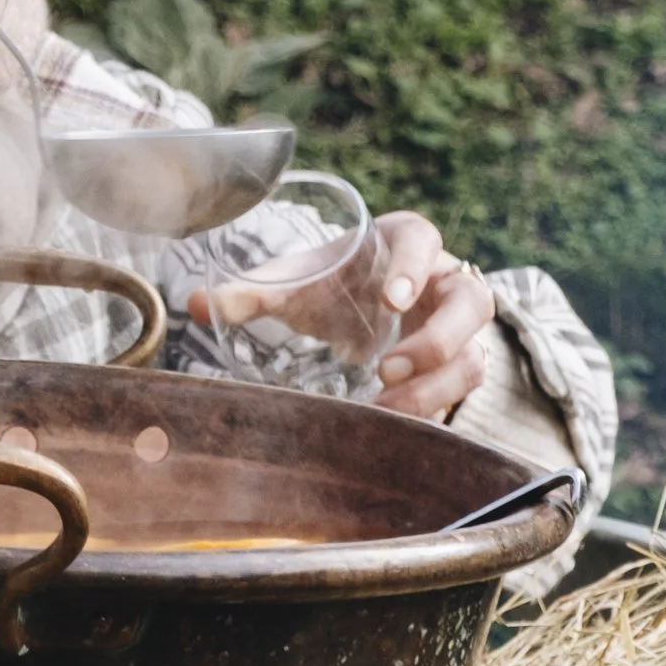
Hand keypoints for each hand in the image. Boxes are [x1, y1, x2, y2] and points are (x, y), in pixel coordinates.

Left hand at [191, 211, 495, 421]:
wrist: (366, 301)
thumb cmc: (336, 281)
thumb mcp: (300, 282)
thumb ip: (253, 291)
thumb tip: (192, 303)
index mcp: (406, 242)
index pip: (424, 240)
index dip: (414, 266)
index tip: (391, 299)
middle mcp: (443, 280)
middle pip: (471, 301)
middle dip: (435, 340)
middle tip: (384, 368)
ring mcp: (458, 325)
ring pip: (473, 353)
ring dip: (435, 386)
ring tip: (383, 407)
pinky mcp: (457, 363)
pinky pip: (461, 389)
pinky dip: (432, 410)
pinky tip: (392, 425)